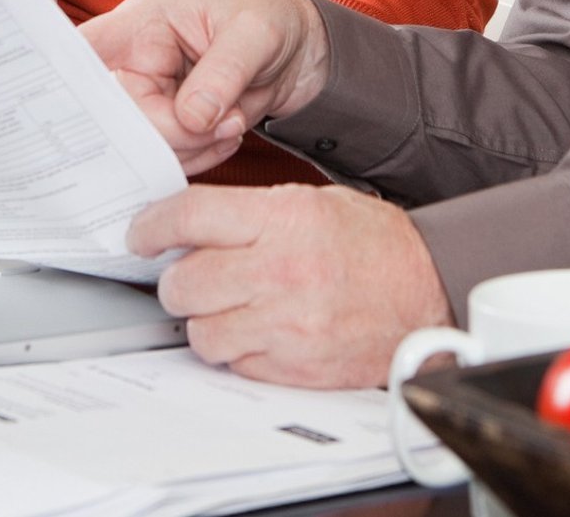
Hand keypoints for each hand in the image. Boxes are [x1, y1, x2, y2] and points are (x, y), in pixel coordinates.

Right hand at [85, 0, 330, 175]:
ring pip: (145, 145)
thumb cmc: (273, 20)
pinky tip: (229, 134)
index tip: (77, 110)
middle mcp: (138, 61)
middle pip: (120, 116)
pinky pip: (169, 156)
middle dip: (173, 131)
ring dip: (194, 146)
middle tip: (224, 121)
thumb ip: (222, 74)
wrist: (302, 49)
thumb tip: (192, 118)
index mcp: (145, 23)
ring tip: (235, 121)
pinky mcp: (168, 123)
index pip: (86, 48)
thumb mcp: (256, 35)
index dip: (67, 78)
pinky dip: (201, 155)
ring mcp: (152, 96)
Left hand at [129, 183, 453, 386]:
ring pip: (201, 332)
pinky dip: (237, 350)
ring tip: (230, 307)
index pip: (191, 216)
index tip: (141, 235)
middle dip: (179, 281)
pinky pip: (235, 364)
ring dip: (205, 321)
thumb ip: (250, 214)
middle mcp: (281, 271)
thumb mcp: (312, 203)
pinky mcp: (295, 366)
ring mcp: (287, 325)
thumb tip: (188, 225)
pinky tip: (259, 330)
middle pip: (183, 282)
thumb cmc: (373, 245)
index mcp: (285, 219)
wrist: (428, 293)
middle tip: (191, 277)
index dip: (152, 226)